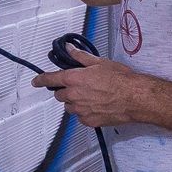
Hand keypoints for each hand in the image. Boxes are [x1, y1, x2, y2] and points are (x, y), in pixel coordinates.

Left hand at [30, 46, 149, 128]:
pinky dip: (85, 112)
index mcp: (73, 79)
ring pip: (69, 107)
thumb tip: (69, 50)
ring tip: (91, 97)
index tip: (36, 81)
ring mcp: (80, 110)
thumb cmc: (120, 78)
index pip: (50, 79)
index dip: (41, 80)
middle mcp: (73, 96)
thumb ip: (80, 57)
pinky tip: (97, 106)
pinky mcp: (89, 121)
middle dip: (66, 91)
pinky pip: (81, 117)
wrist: (135, 98)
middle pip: (60, 95)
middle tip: (80, 86)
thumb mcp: (100, 62)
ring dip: (74, 102)